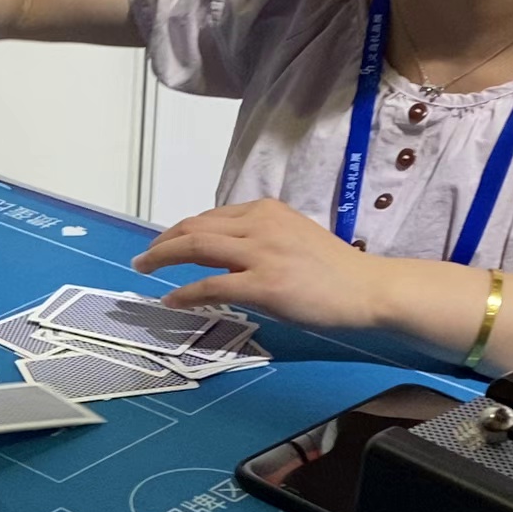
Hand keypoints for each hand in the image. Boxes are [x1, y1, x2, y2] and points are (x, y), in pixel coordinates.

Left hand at [132, 199, 387, 327]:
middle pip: (195, 226)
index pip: (211, 216)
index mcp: (267, 211)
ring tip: (144, 269)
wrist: (369, 289)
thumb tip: (224, 258)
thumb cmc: (335, 271)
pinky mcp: (263, 285)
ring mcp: (260, 254)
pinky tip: (171, 301)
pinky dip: (185, 293)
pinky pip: (210, 286)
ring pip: (196, 247)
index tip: (165, 244)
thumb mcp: (293, 239)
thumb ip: (259, 241)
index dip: (181, 231)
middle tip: (143, 258)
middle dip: (162, 242)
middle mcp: (260, 224)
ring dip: (162, 258)